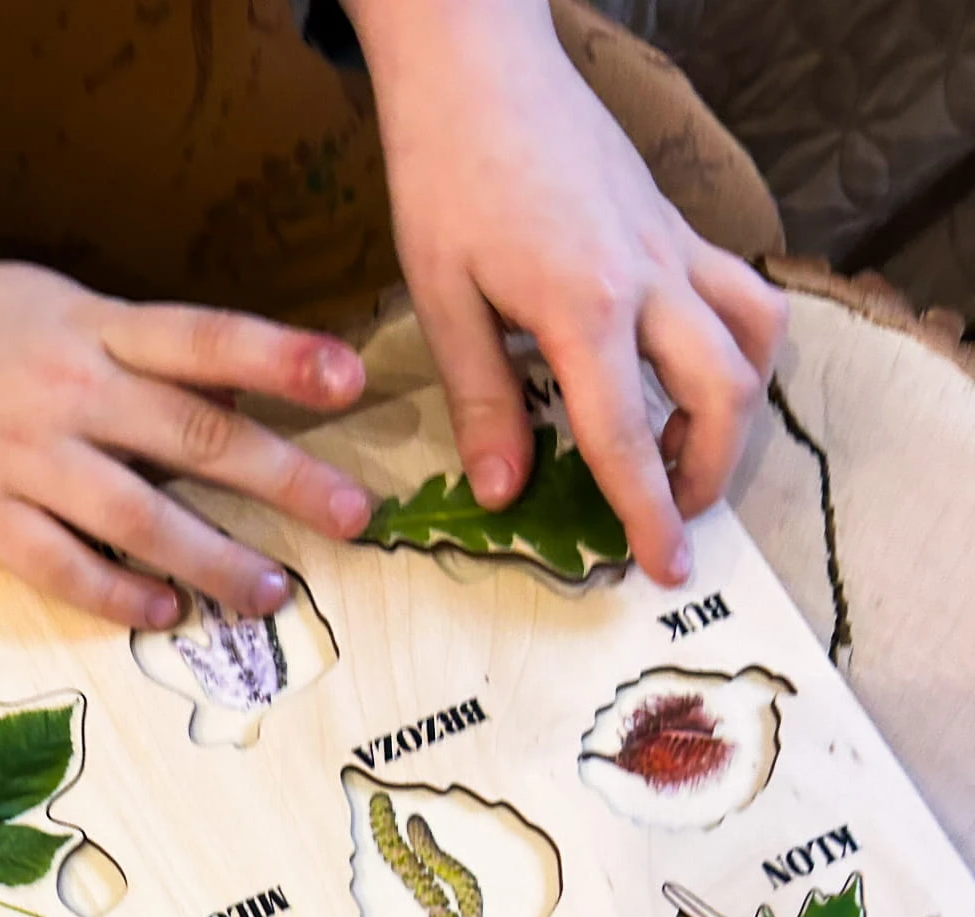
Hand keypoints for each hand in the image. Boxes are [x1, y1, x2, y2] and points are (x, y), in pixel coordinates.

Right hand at [0, 141, 372, 627]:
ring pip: (138, 517)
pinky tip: (164, 612)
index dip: (281, 357)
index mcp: (94, 325)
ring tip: (271, 591)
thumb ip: (145, 348)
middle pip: (194, 436)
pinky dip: (117, 592)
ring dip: (213, 559)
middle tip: (351, 514)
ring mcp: (22, 455)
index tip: (350, 378)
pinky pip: (62, 564)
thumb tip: (239, 395)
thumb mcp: (61, 305)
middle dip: (283, 478)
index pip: (205, 337)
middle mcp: (68, 387)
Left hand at [344, 0, 786, 583]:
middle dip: (711, 470)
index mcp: (584, 306)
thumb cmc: (446, 175)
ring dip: (740, 409)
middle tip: (676, 514)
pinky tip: (684, 373)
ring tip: (684, 450)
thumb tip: (505, 492)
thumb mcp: (441, 296)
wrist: (479, 68)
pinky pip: (742, 290)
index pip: (626, 436)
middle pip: (723, 393)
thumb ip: (481, 398)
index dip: (649, 513)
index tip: (665, 567)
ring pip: (755, 337)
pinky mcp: (677, 225)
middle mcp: (649, 277)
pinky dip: (738, 344)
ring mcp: (673, 246)